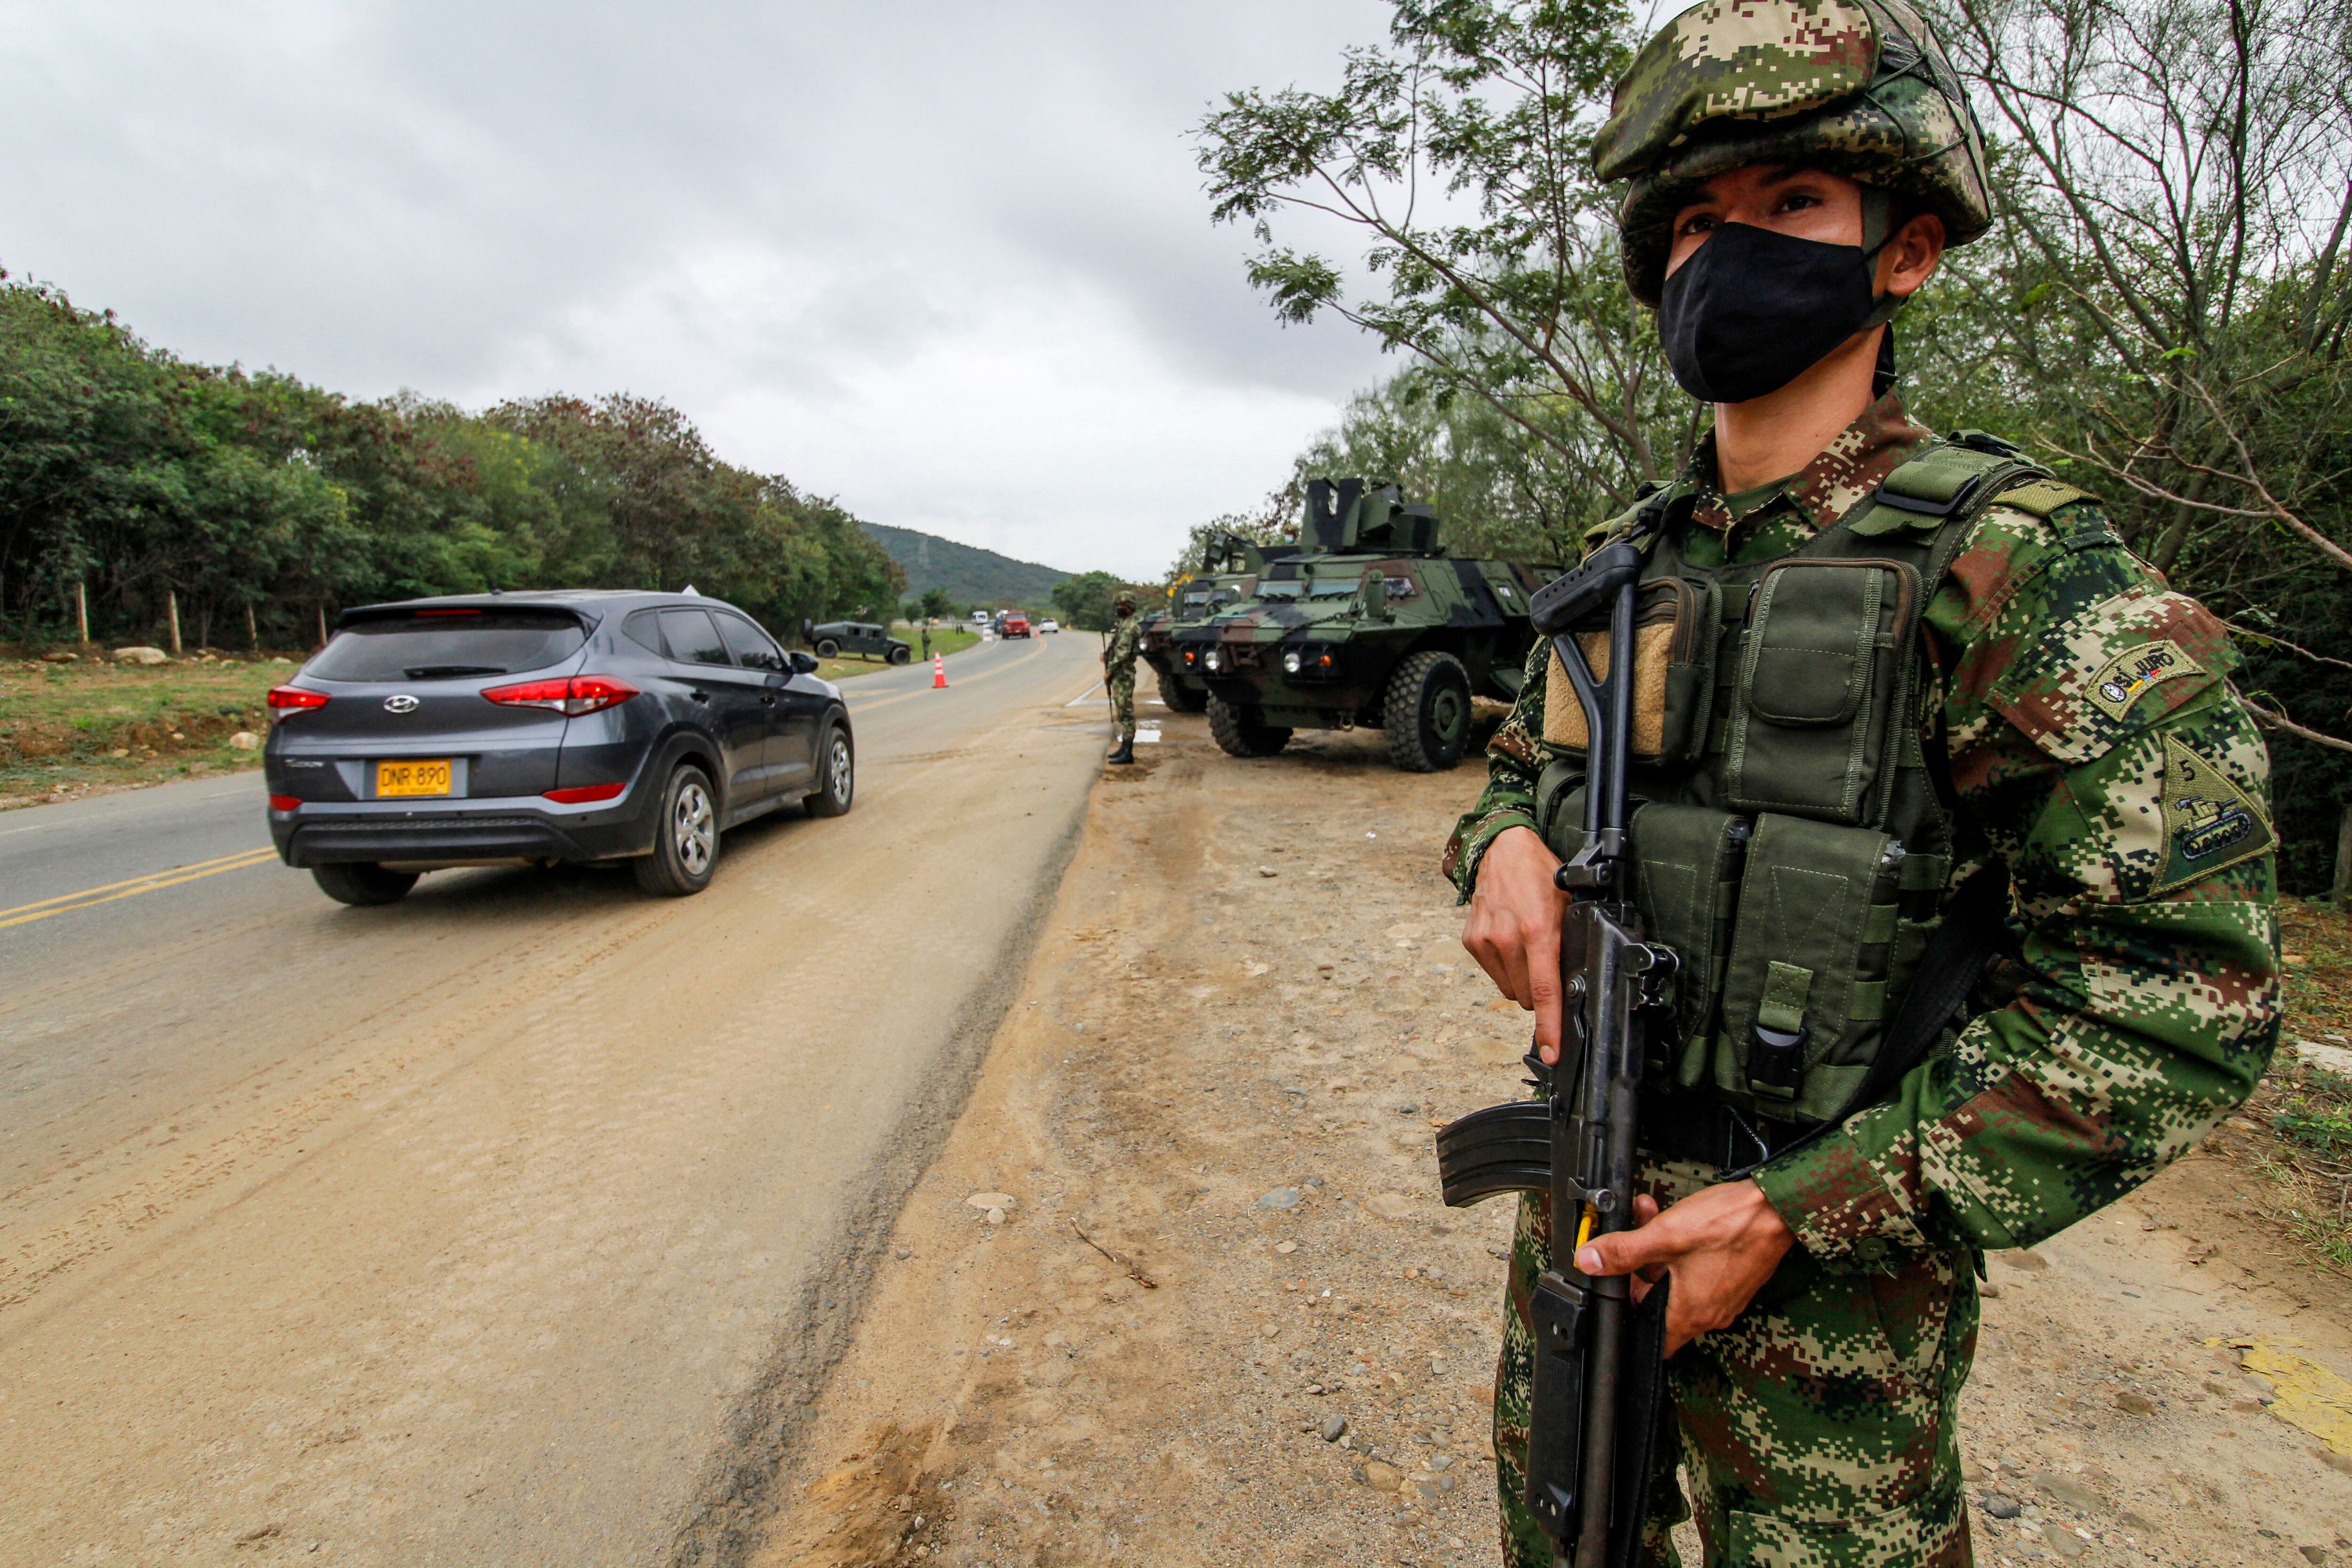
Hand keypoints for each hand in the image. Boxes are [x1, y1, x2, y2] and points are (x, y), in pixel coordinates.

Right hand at [1460, 825, 1568, 1060]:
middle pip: (1527, 996)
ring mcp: (1486, 940)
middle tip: (1546, 964)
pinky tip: (1510, 942)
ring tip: (1527, 948)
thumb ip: (1570, 944)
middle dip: (1539, 992)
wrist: (1503, 848)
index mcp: (1539, 931)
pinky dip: (1504, 967)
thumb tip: (1574, 985)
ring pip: (1509, 989)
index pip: (1545, 990)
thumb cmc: (1542, 875)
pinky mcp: (1471, 940)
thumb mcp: (1568, 906)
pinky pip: (1493, 973)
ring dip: (1521, 980)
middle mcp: (1508, 938)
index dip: (1550, 1026)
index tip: (1552, 1051)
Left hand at [1571, 1181, 1794, 1355]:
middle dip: (1639, 1266)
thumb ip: (1624, 1252)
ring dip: (1657, 1249)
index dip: (1629, 1315)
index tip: (1617, 1289)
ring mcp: (1724, 1296)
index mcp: (1690, 1315)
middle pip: (1658, 1300)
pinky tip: (1673, 1218)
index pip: (1650, 1337)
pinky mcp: (1733, 1277)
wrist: (1778, 1208)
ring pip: (1675, 1279)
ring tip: (1648, 1213)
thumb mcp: (1665, 1235)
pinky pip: (1697, 1271)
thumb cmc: (1729, 1226)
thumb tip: (1589, 1262)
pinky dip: (1680, 1249)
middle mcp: (1709, 1313)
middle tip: (1631, 1235)